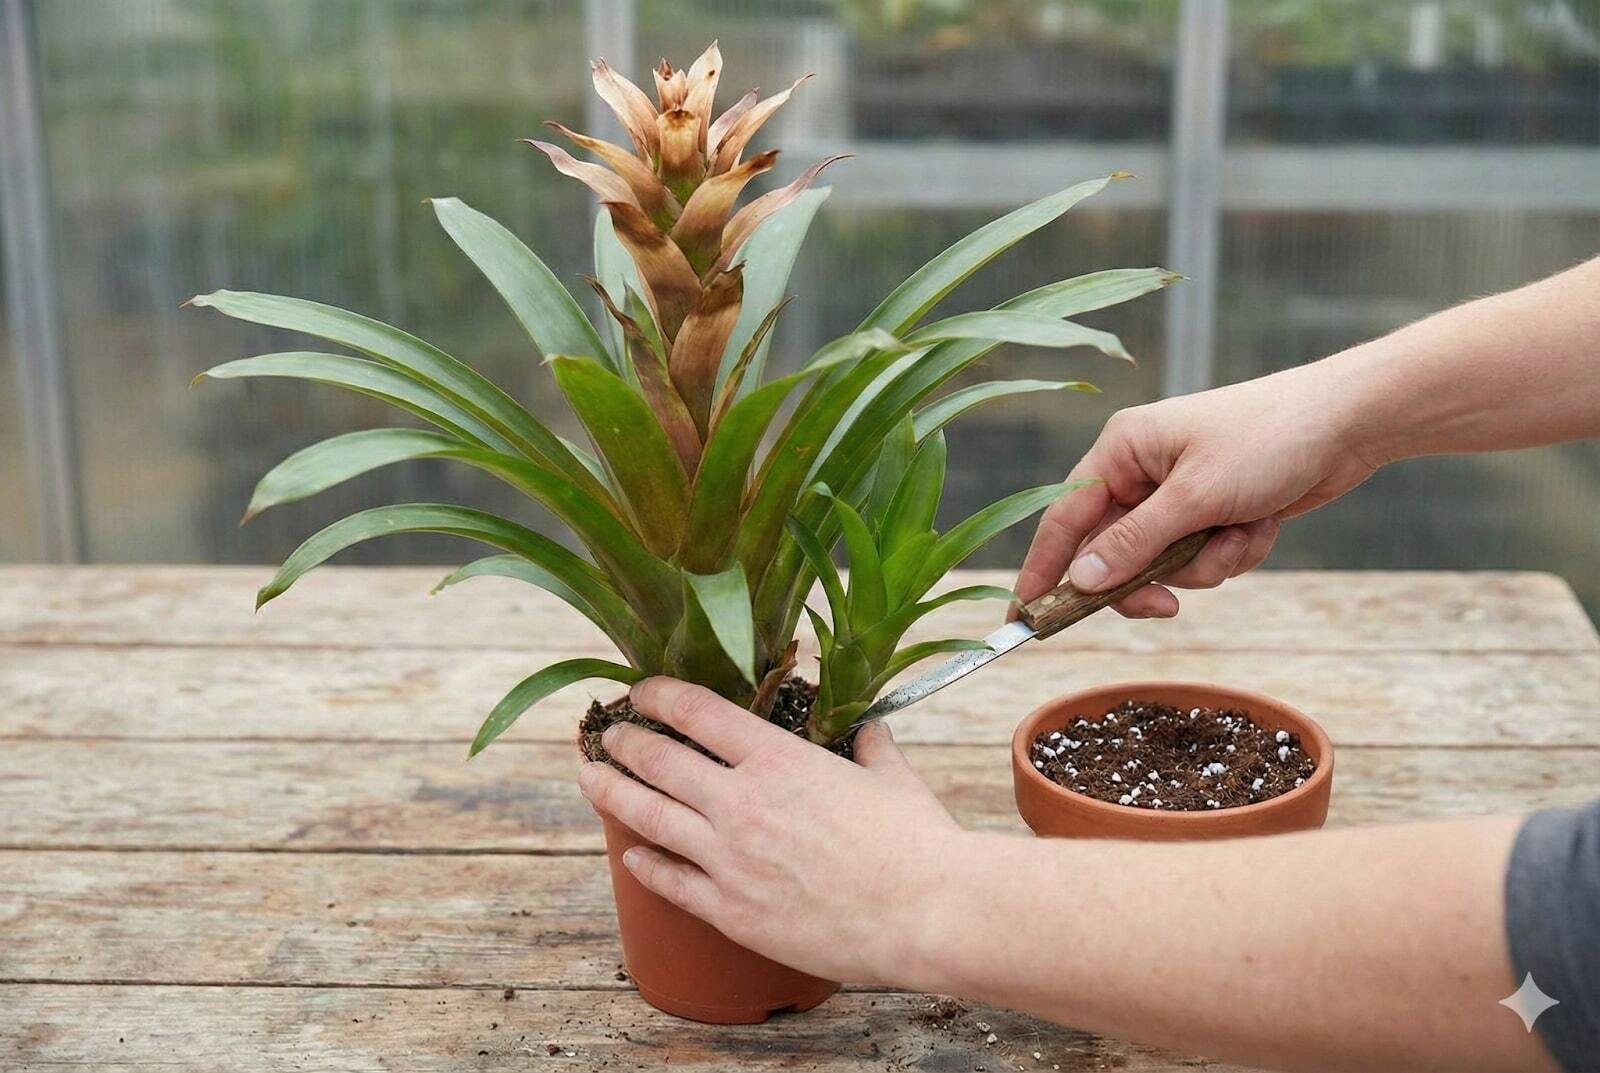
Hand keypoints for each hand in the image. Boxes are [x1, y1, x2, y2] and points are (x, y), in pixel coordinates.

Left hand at [576, 677, 962, 985]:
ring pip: (649, 817)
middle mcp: (742, 802)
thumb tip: (867, 729)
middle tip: (606, 735)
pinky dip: (645, 863)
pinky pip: (671, 881)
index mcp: (779, 759)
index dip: (659, 695)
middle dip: (624, 742)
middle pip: (659, 761)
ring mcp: (730, 860)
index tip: (641, 690)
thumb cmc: (917, 842)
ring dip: (612, 792)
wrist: (927, 913)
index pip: (697, 712)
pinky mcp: (732, 911)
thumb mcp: (891, 775)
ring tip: (590, 778)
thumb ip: (868, 745)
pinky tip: (631, 854)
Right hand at [1015, 364, 1378, 616]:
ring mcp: (1178, 494)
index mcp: (1121, 450)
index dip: (1042, 570)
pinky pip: (1202, 558)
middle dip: (1152, 577)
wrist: (1351, 423)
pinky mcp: (1213, 511)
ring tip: (1242, 531)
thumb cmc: (1269, 440)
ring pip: (1164, 564)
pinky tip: (1263, 523)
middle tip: (1169, 607)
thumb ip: (1134, 543)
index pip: (1063, 519)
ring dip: (1206, 562)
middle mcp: (1141, 471)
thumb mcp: (1195, 497)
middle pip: (1114, 553)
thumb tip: (1081, 580)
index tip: (1021, 619)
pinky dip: (1233, 552)